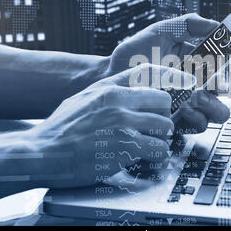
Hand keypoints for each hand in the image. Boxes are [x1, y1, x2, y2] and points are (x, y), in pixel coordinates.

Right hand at [31, 64, 194, 188]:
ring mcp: (123, 123)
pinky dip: (157, 156)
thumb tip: (131, 86)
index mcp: (108, 87)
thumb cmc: (61, 128)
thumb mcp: (83, 99)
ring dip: (161, 138)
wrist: (41, 152)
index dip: (173, 77)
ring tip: (150, 144)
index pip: (150, 73)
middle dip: (164, 116)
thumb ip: (108, 91)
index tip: (188, 82)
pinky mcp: (126, 147)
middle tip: (157, 127)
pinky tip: (147, 158)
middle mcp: (118, 101)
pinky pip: (159, 148)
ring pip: (165, 125)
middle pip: (163, 101)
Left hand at [109, 13, 230, 132]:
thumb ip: (190, 24)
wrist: (113, 74)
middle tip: (217, 80)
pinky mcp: (181, 120)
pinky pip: (200, 124)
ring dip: (214, 103)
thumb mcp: (163, 31)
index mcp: (204, 61)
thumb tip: (216, 25)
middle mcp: (203, 83)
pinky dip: (196, 117)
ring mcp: (194, 103)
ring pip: (222, 112)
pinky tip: (182, 106)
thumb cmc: (137, 52)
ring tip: (197, 95)